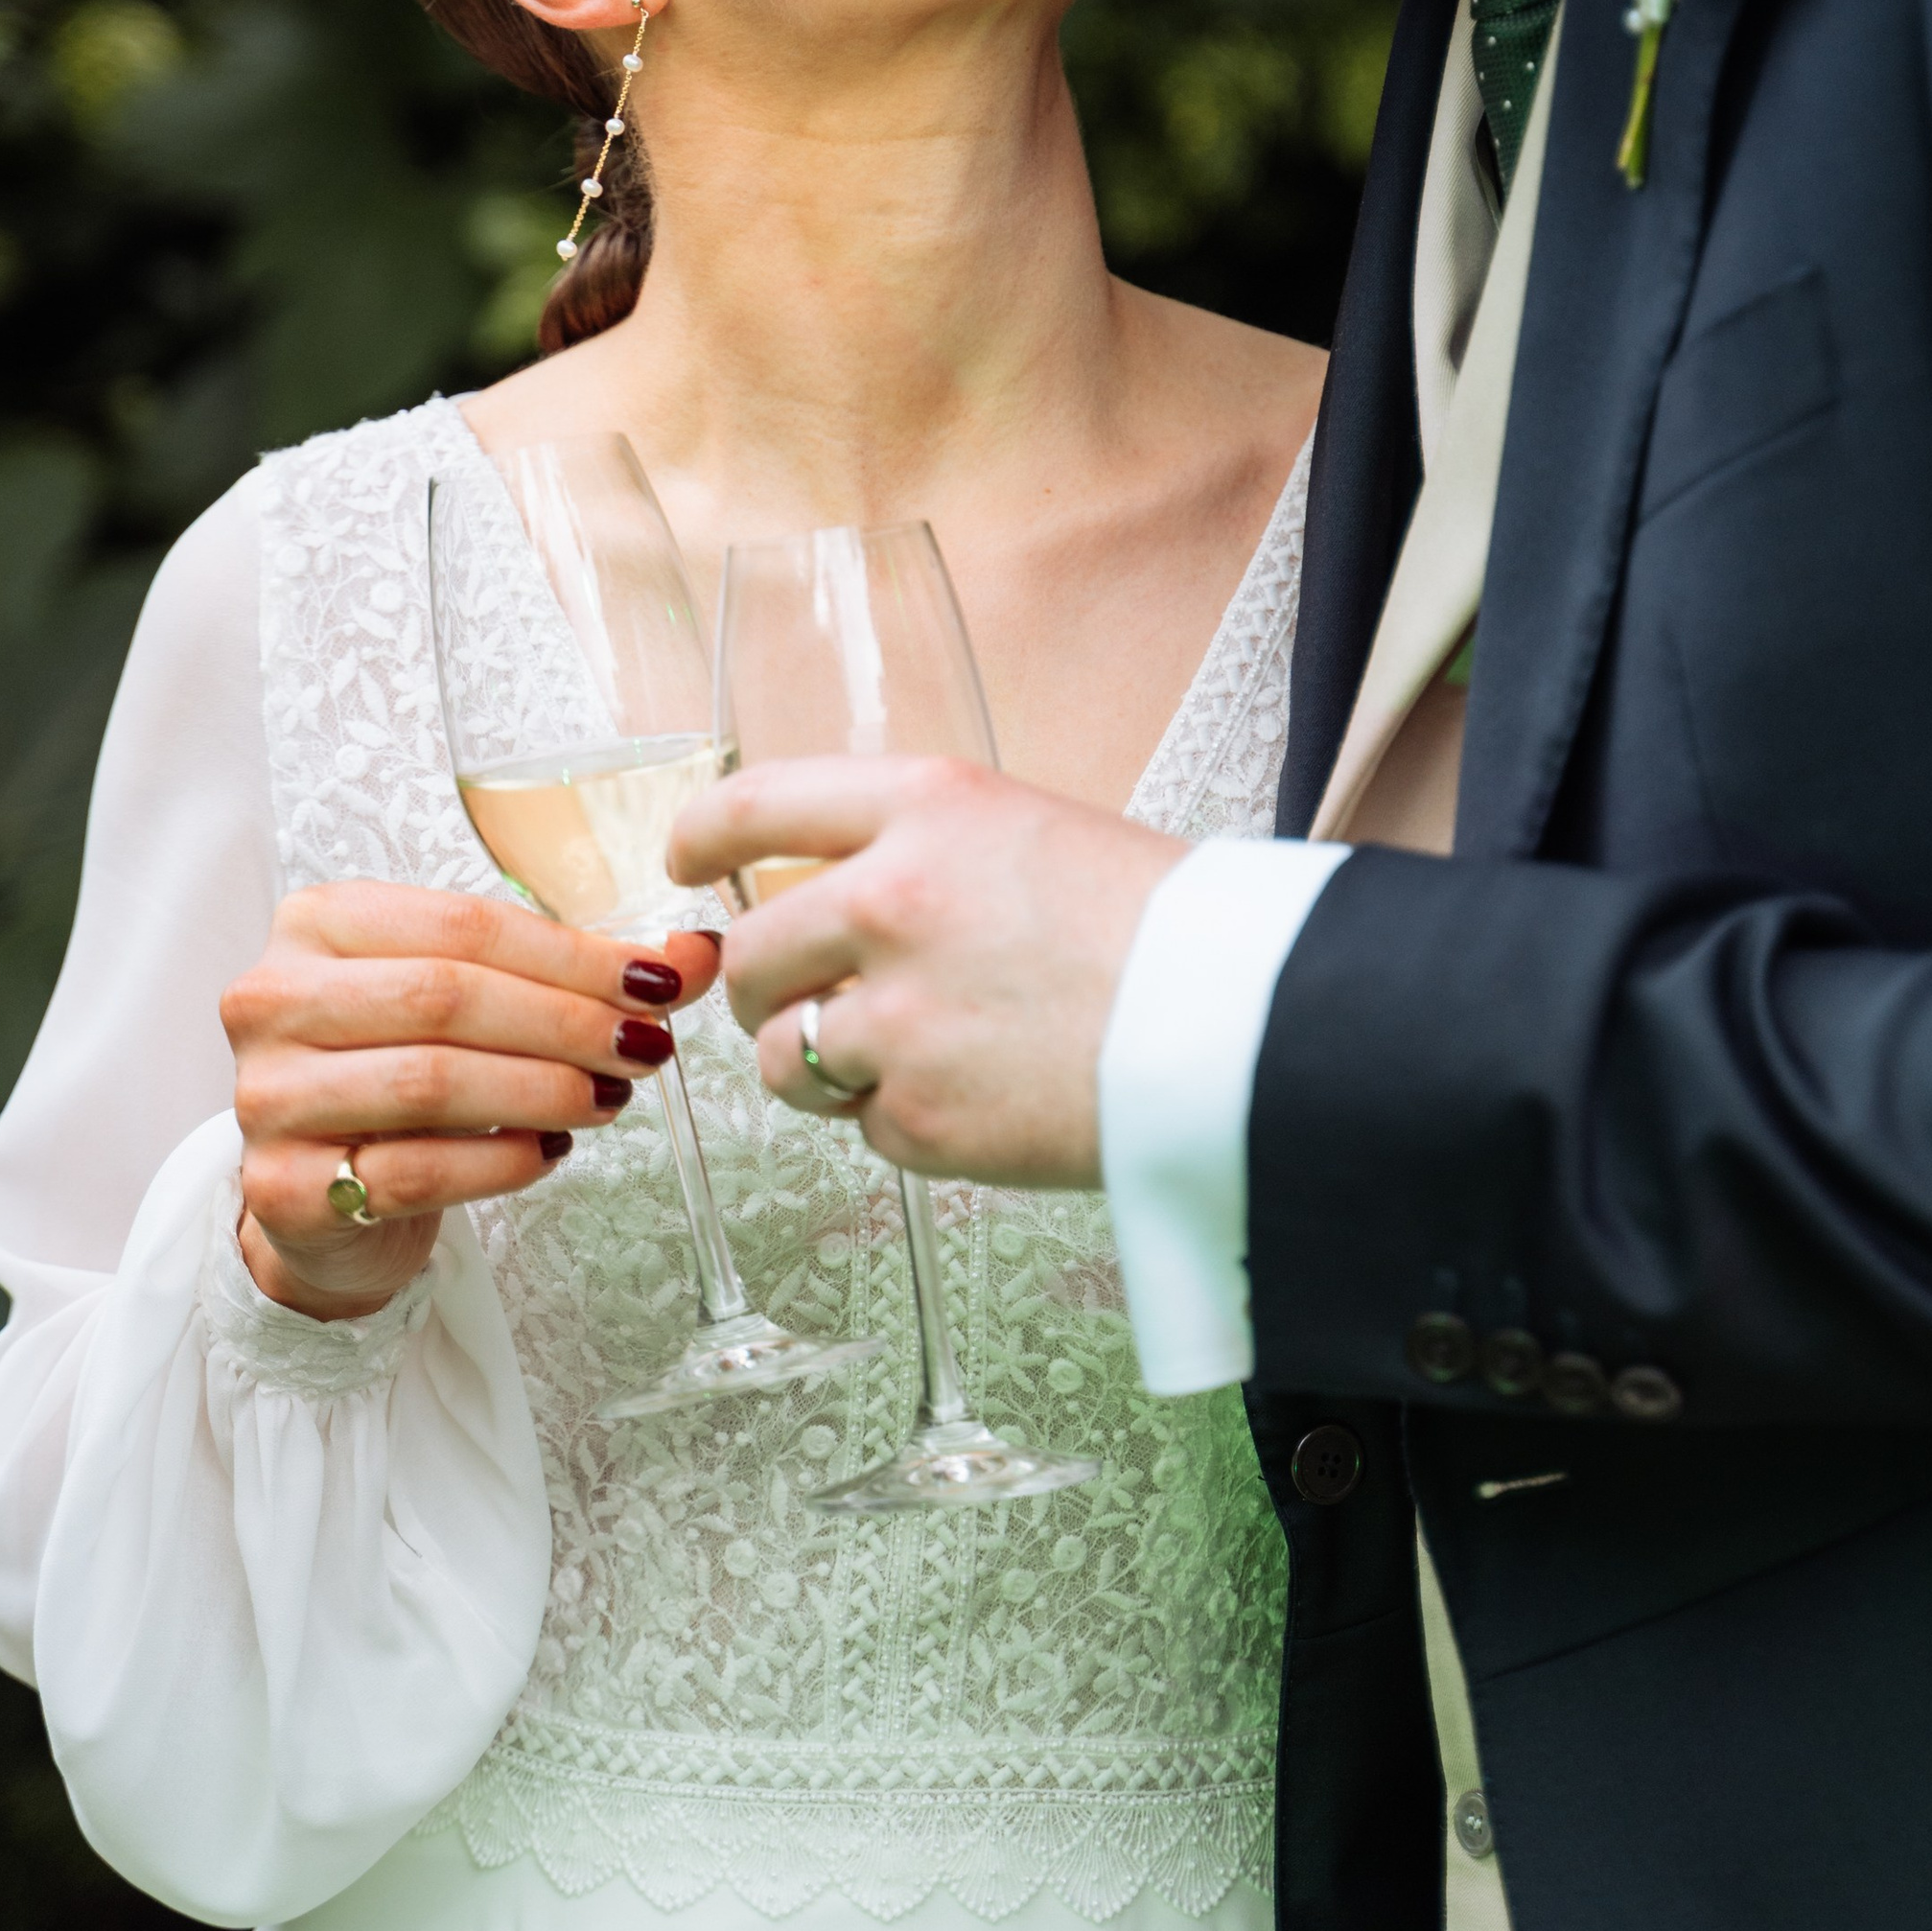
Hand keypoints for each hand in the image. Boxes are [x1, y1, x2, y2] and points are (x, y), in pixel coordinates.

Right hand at [221, 883, 720, 1318]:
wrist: (320, 1194)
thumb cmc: (403, 1072)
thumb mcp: (479, 1000)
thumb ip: (579, 972)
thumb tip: (699, 952)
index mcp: (317, 921)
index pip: (463, 925)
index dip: (572, 955)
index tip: (655, 982)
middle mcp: (273, 997)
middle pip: (445, 996)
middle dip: (565, 1022)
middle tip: (645, 1046)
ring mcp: (266, 1095)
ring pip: (429, 1081)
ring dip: (542, 1090)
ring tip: (609, 1097)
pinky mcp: (280, 1188)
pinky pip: (413, 1171)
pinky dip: (499, 1162)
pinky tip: (548, 1152)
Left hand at [668, 759, 1184, 1190]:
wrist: (1246, 1028)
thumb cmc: (1163, 931)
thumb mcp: (1033, 837)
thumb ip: (923, 854)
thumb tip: (832, 900)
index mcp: (928, 806)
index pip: (759, 804)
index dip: (702, 834)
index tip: (685, 859)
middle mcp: (892, 898)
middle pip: (754, 949)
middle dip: (766, 985)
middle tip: (810, 1001)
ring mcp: (897, 1015)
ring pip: (781, 1054)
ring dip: (819, 1066)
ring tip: (902, 1062)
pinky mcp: (919, 1117)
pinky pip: (860, 1126)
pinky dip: (902, 1125)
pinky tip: (977, 1099)